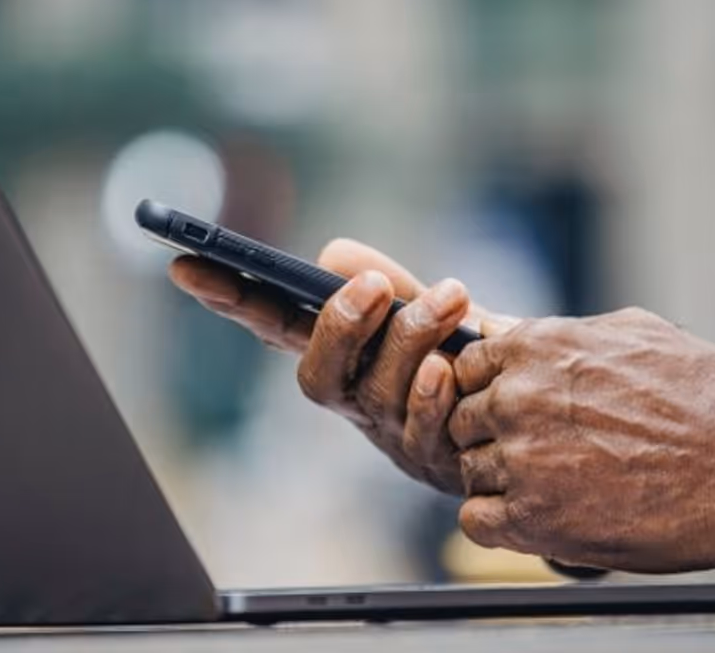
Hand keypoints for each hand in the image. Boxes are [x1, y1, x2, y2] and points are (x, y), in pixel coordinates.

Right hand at [169, 238, 505, 494]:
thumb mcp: (429, 309)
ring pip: (375, 393)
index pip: (272, 325)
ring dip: (411, 337)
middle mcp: (354, 398)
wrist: (531, 414)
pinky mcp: (435, 458)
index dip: (228, 298)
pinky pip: (425, 427)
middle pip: (315, 376)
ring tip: (451, 295)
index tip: (183, 264)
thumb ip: (388, 283)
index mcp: (342, 353)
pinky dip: (437, 393)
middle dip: (338, 327)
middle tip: (373, 284)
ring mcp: (391, 432)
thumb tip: (332, 256)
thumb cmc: (469, 354)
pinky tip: (456, 366)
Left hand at [448, 308, 714, 572]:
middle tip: (538, 453)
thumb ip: (558, 335)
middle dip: (492, 435)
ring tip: (553, 487)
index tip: (517, 410)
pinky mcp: (536, 519)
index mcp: (537, 347)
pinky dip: (500, 523)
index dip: (490, 390)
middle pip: (464, 420)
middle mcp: (518, 398)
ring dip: (499, 480)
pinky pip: (477, 521)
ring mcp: (523, 459)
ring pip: (469, 469)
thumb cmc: (707, 395)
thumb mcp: (633, 334)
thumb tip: (504, 328)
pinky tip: (537, 517)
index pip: (469, 366)